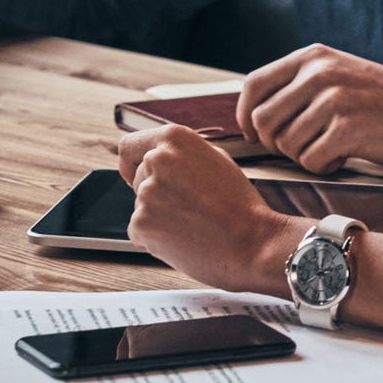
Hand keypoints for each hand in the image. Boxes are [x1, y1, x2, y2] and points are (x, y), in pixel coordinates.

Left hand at [118, 126, 300, 295]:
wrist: (253, 244)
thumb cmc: (240, 205)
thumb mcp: (216, 160)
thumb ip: (182, 154)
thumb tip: (155, 158)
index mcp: (174, 138)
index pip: (129, 146)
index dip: (132, 163)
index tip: (135, 174)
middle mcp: (156, 159)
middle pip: (137, 178)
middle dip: (156, 192)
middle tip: (188, 208)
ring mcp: (147, 192)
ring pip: (140, 206)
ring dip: (158, 217)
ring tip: (192, 224)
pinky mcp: (141, 223)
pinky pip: (138, 231)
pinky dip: (155, 238)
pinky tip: (183, 239)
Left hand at [236, 44, 382, 172]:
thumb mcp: (338, 73)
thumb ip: (300, 84)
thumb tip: (254, 114)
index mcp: (312, 57)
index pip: (254, 84)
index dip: (245, 115)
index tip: (253, 134)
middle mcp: (318, 73)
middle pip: (263, 120)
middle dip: (275, 143)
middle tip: (301, 148)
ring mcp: (332, 100)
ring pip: (285, 144)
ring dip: (303, 156)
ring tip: (329, 150)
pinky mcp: (347, 129)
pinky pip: (310, 160)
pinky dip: (322, 167)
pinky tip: (342, 158)